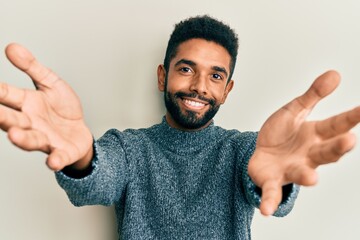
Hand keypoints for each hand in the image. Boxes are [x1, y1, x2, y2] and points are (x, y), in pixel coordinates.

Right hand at [0, 43, 92, 170]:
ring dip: (22, 139)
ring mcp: (46, 138)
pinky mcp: (62, 151)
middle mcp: (31, 123)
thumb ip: (32, 68)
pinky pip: (58, 157)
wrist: (80, 130)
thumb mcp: (51, 83)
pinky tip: (53, 161)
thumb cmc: (62, 108)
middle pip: (13, 120)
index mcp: (26, 104)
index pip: (6, 96)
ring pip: (31, 140)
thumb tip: (11, 47)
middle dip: (2, 116)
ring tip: (15, 134)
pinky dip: (55, 160)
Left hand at [248, 70, 359, 215]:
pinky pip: (273, 192)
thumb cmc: (281, 133)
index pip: (337, 125)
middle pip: (326, 152)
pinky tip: (266, 211)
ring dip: (307, 176)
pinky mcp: (273, 181)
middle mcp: (309, 155)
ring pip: (303, 174)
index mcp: (316, 135)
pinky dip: (270, 201)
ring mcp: (292, 169)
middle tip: (349, 141)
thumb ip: (313, 95)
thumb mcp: (294, 110)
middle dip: (337, 148)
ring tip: (312, 177)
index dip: (352, 118)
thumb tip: (336, 73)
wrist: (259, 151)